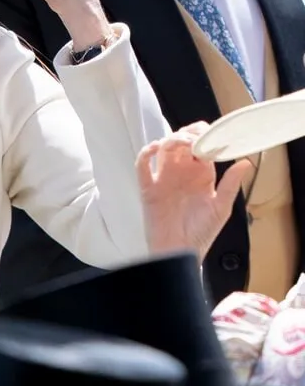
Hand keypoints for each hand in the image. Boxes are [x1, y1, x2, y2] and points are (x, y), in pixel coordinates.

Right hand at [137, 122, 251, 260]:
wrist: (180, 252)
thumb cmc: (201, 233)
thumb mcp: (221, 208)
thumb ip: (230, 184)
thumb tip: (245, 162)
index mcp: (201, 175)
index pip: (203, 147)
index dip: (207, 137)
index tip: (213, 135)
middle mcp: (182, 173)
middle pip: (182, 142)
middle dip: (189, 134)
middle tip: (197, 136)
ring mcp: (163, 179)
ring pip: (163, 148)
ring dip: (172, 139)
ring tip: (183, 142)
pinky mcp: (148, 188)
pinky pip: (142, 165)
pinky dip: (146, 153)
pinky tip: (155, 148)